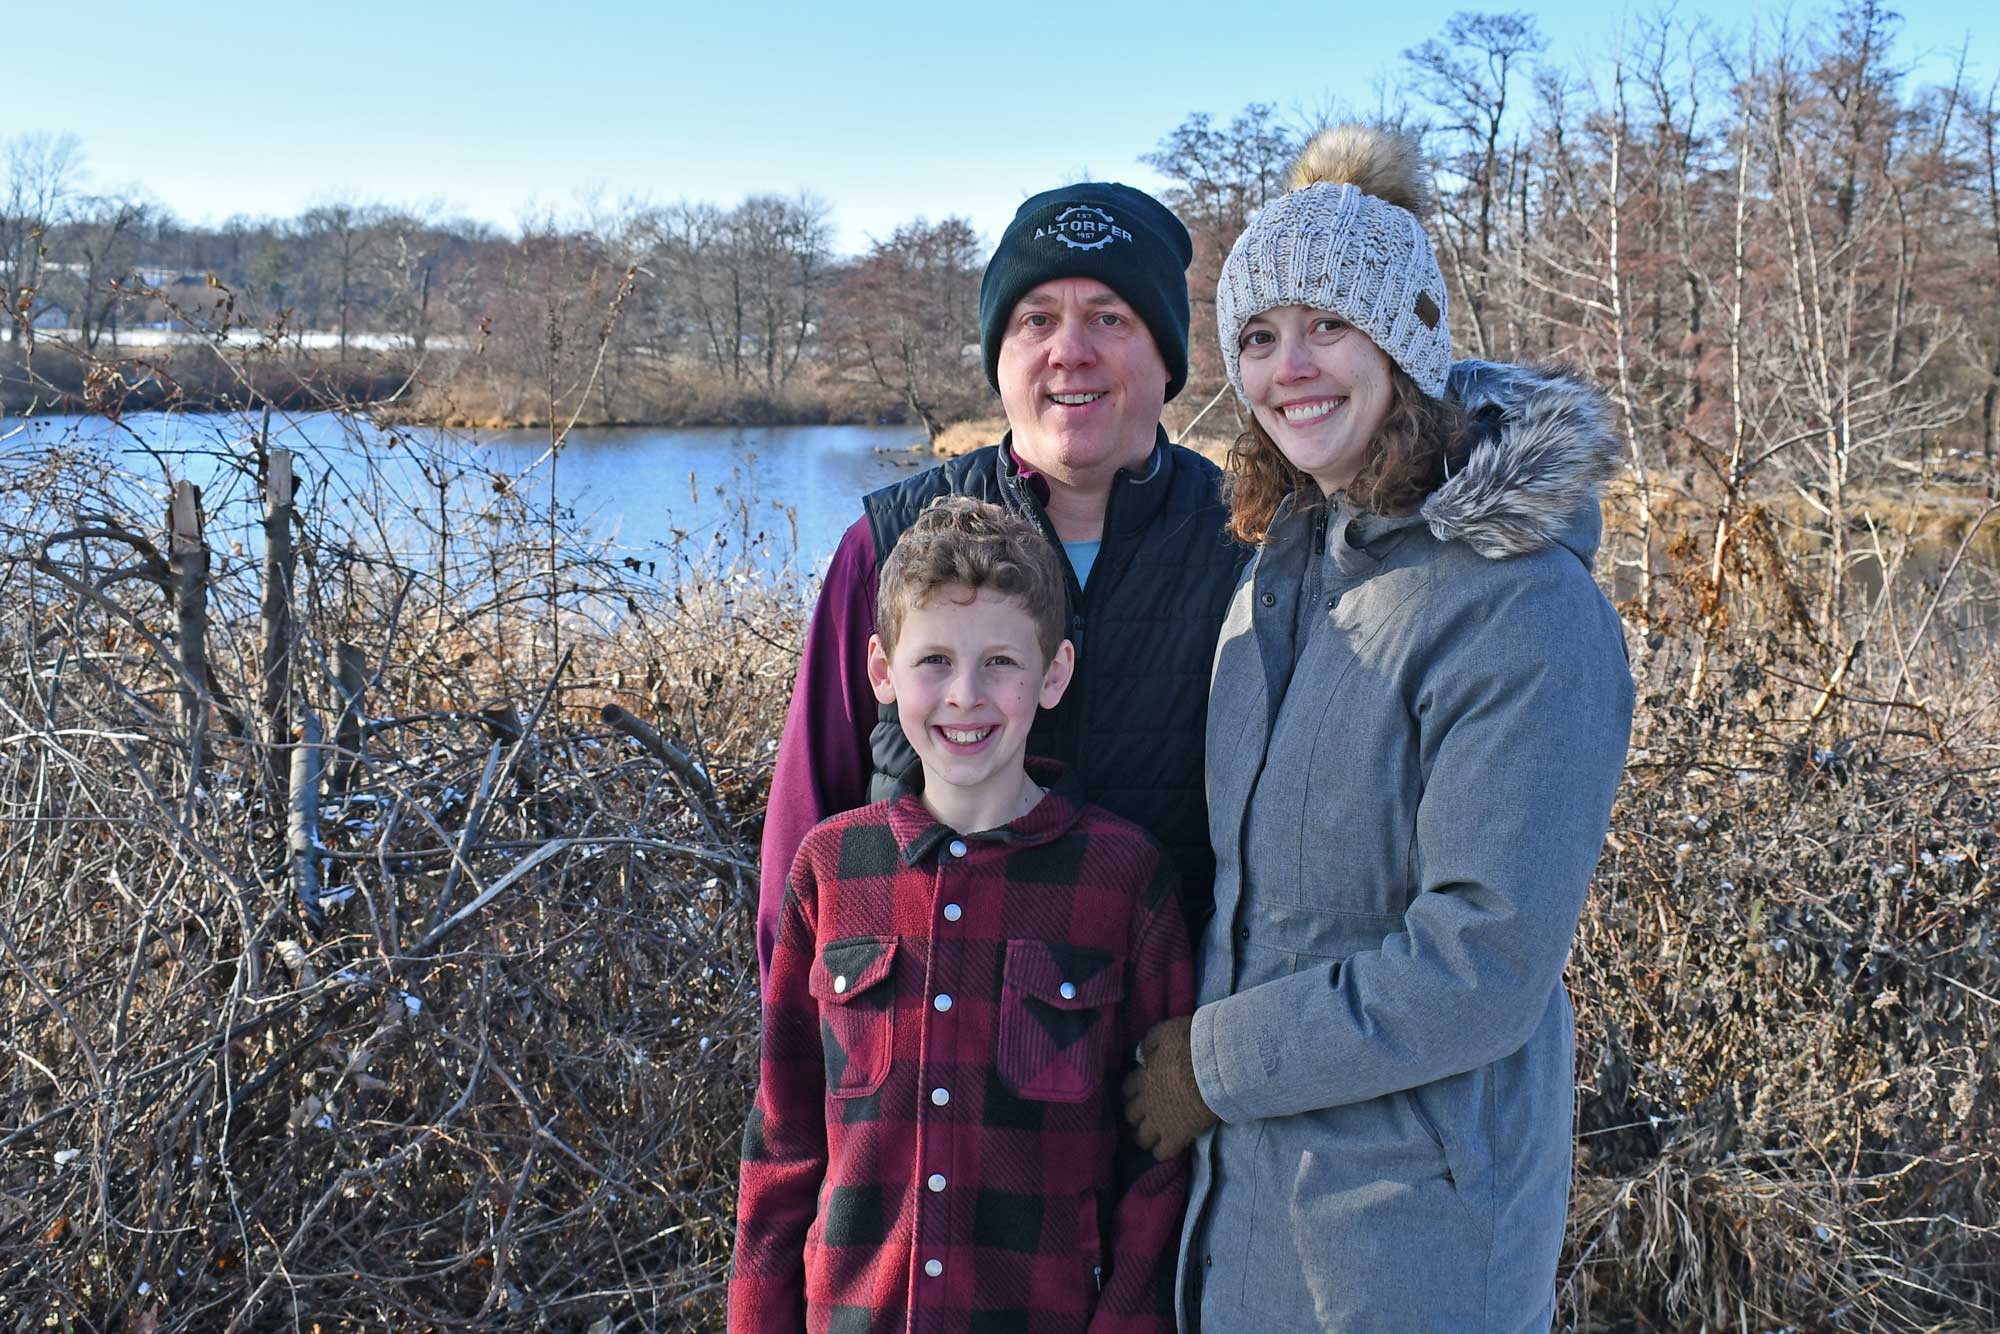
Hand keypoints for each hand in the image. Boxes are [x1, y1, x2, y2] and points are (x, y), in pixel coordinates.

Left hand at [1121, 1015, 1218, 1159]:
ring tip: (1157, 1136)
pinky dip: (1163, 1152)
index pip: (1127, 1090)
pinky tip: (1170, 1147)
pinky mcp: (1176, 1136)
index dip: (1133, 1093)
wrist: (1215, 1066)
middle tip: (1149, 1115)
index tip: (1141, 1093)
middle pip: (1130, 1115)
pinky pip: (1161, 1153)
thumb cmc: (1193, 1044)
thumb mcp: (1167, 1032)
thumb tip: (1140, 1053)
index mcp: (1142, 1077)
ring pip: (1141, 1138)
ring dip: (1146, 1136)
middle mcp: (1145, 1101)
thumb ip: (1150, 1041)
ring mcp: (1159, 1121)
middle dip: (1137, 1116)